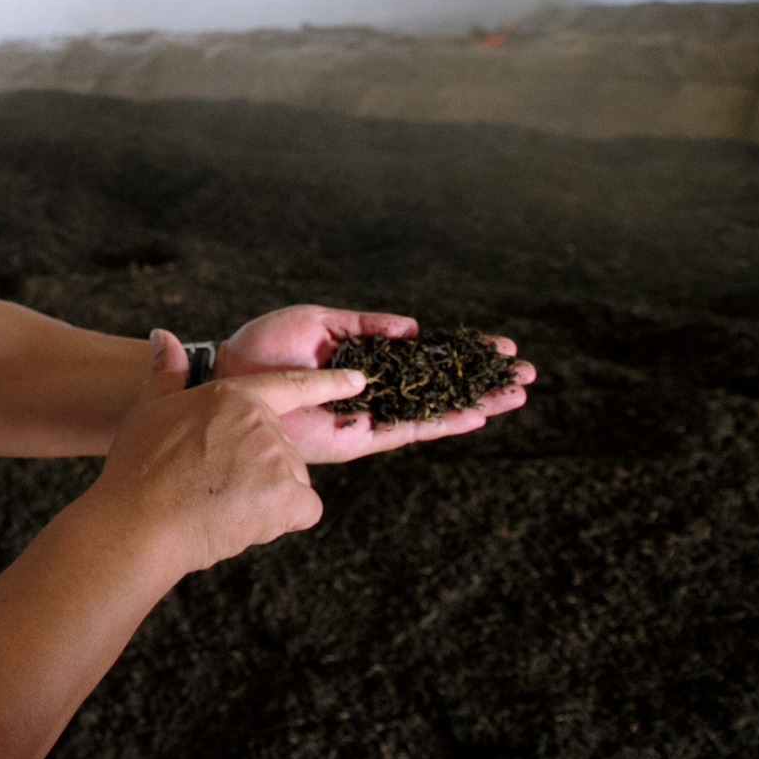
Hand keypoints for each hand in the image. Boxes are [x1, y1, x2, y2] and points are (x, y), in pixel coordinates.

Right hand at [82, 331, 366, 575]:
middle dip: (259, 473)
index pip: (291, 386)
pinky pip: (303, 510)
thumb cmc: (139, 469)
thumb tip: (162, 336)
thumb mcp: (149, 411)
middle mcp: (262, 421)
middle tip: (213, 488)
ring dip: (266, 498)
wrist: (141, 521)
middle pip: (282, 451)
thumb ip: (167, 374)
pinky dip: (281, 520)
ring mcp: (278, 457)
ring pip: (291, 482)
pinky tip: (244, 521)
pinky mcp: (289, 495)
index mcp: (233, 396)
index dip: (328, 384)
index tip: (361, 380)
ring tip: (219, 506)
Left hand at [215, 305, 534, 462]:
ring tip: (516, 396)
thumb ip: (368, 326)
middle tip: (527, 375)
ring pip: (433, 411)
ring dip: (475, 404)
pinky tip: (473, 418)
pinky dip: (440, 424)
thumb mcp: (322, 321)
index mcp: (366, 359)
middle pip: (441, 388)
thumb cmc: (265, 345)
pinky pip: (405, 431)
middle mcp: (374, 390)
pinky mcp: (357, 437)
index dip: (463, 354)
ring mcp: (369, 415)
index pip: (427, 358)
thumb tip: (415, 328)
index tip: (501, 347)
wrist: (231, 375)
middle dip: (483, 381)